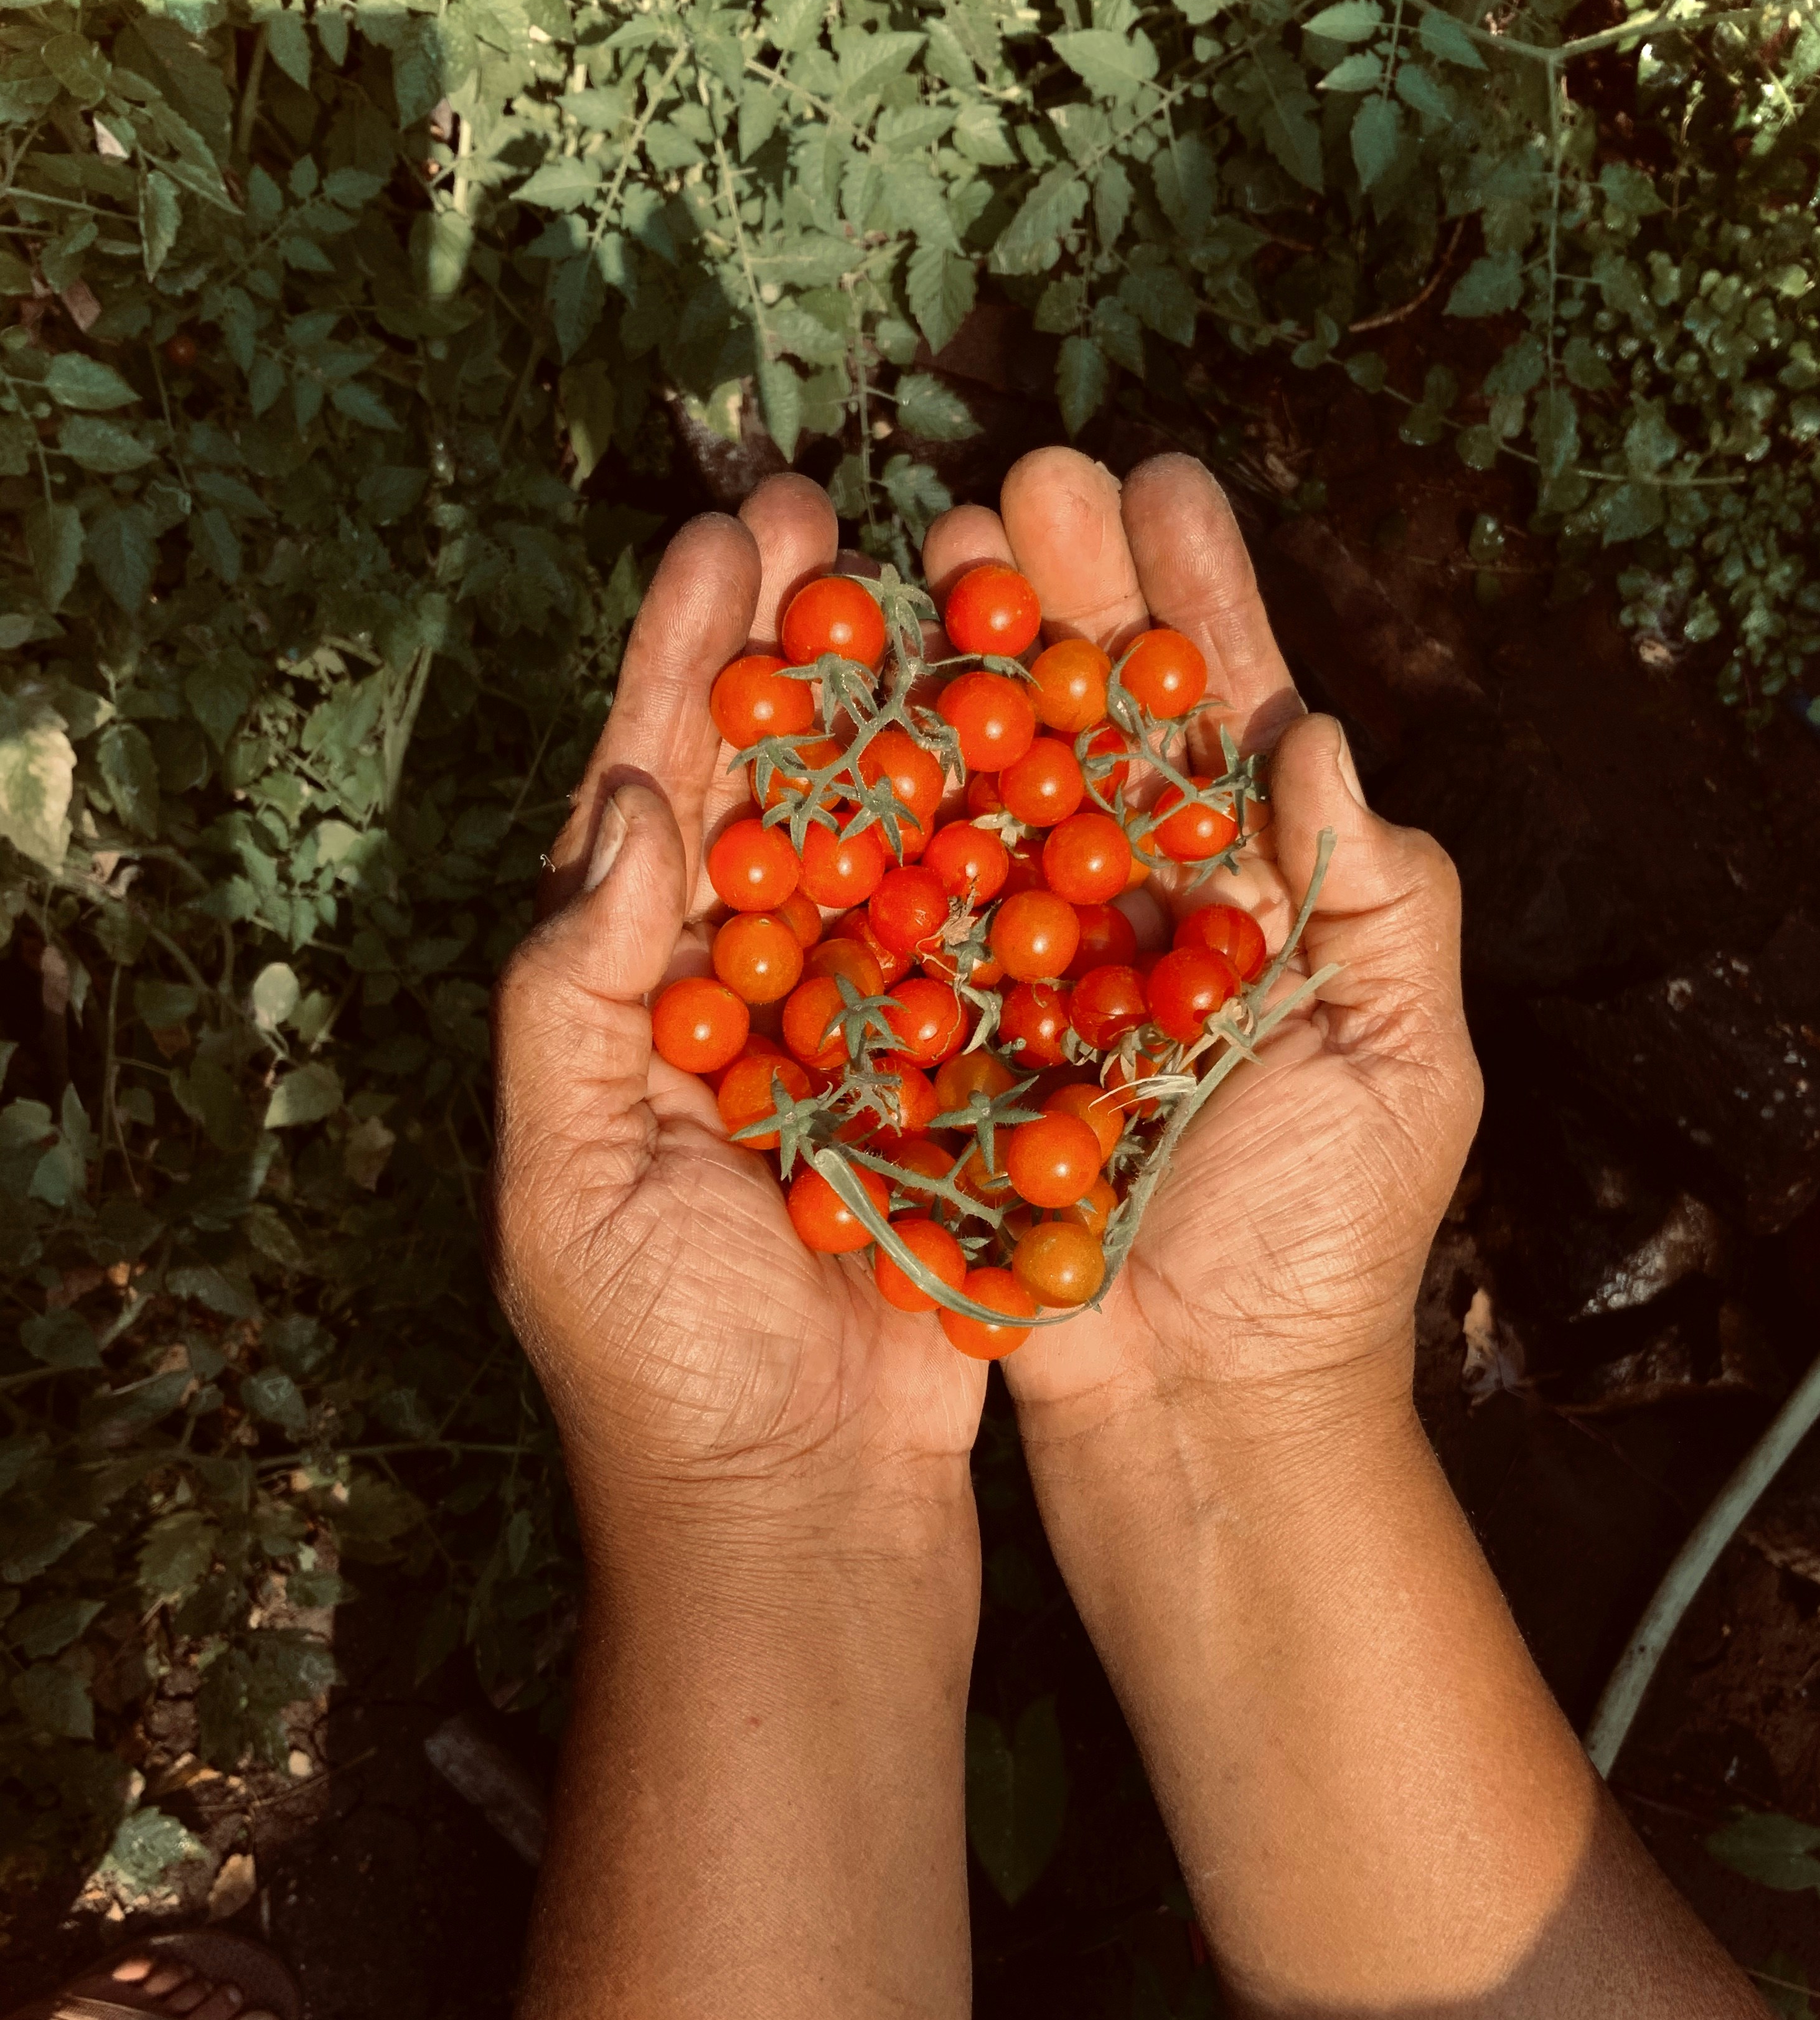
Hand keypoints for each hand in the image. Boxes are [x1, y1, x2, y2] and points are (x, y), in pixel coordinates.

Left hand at [487, 479, 983, 1578]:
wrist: (804, 1517)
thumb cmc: (660, 1367)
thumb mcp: (564, 1184)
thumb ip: (573, 996)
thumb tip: (632, 806)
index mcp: (634, 999)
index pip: (656, 794)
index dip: (685, 660)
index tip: (725, 531)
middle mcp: (751, 992)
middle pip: (778, 784)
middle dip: (799, 645)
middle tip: (832, 503)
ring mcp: (866, 1032)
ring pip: (896, 840)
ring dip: (920, 713)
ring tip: (953, 581)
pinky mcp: (969, 1089)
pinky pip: (995, 948)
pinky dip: (1023, 849)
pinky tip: (1055, 746)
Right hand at [922, 448, 1481, 1431]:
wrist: (1205, 1412)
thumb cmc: (1324, 1248)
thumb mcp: (1407, 1068)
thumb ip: (1383, 899)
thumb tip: (1321, 734)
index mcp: (1257, 902)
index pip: (1224, 722)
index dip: (1193, 600)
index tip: (1157, 483)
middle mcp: (1137, 914)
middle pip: (1094, 728)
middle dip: (1058, 599)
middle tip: (1014, 480)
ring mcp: (1032, 971)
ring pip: (992, 793)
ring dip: (961, 672)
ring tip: (926, 548)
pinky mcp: (943, 1042)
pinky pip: (904, 920)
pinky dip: (877, 822)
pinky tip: (844, 712)